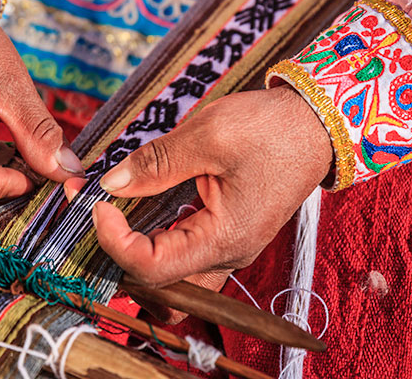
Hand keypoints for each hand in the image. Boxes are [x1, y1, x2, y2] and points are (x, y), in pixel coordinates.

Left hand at [83, 86, 331, 321]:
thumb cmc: (272, 128)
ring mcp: (226, 249)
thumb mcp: (210, 136)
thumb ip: (156, 163)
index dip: (112, 240)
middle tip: (95, 208)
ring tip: (111, 211)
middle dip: (116, 254)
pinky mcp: (223, 236)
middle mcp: (226, 256)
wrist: (316, 125)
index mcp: (224, 239)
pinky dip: (151, 240)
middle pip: (156, 286)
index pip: (151, 268)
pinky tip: (136, 207)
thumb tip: (111, 184)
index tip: (96, 202)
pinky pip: (180, 256)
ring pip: (168, 279)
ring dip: (133, 252)